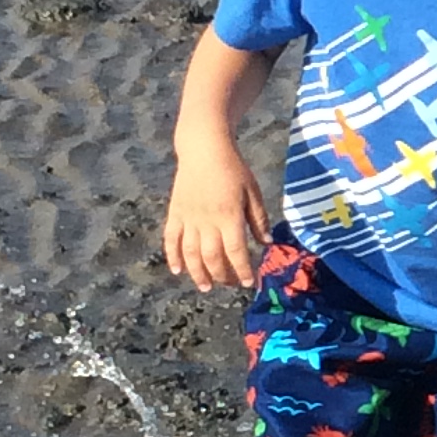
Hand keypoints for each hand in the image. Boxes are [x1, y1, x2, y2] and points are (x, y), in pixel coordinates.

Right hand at [163, 149, 267, 289]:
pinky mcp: (175, 213)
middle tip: (229, 284)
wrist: (204, 150)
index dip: (242, 270)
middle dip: (222, 275)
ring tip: (206, 287)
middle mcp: (207, 221)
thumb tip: (266, 243)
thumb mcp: (252, 191)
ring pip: (190, 253)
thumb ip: (258, 219)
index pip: (236, 251)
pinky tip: (177, 270)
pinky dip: (172, 256)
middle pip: (212, 257)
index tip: (248, 283)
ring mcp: (188, 218)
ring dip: (198, 273)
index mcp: (229, 216)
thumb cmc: (233, 169)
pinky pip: (171, 239)